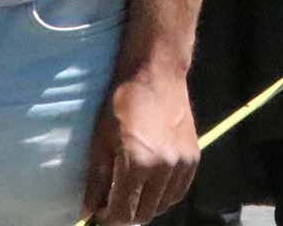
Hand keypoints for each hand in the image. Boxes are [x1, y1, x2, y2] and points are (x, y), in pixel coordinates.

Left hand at [80, 71, 199, 224]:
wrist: (156, 72)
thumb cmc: (122, 102)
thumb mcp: (101, 140)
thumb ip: (97, 181)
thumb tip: (88, 211)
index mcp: (137, 163)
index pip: (123, 213)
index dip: (107, 218)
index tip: (100, 212)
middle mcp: (163, 167)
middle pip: (144, 214)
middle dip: (126, 214)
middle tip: (114, 200)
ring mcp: (182, 163)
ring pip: (162, 205)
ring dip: (146, 204)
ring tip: (133, 189)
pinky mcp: (193, 157)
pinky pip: (178, 191)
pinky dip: (164, 194)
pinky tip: (151, 183)